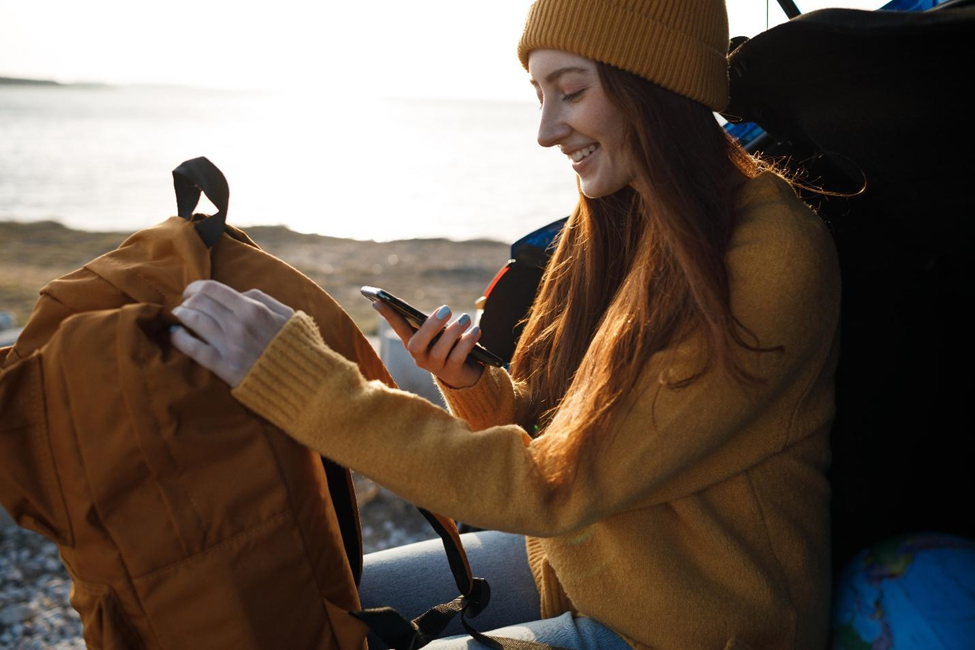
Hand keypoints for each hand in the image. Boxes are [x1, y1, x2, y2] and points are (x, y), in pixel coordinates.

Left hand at [170, 280, 293, 386]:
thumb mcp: (286, 314)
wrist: (304, 380)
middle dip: (187, 301)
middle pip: (199, 303)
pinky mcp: (225, 368)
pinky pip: (194, 349)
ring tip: (179, 316)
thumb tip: (237, 294)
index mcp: (253, 308)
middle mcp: (239, 324)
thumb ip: (262, 299)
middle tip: (185, 304)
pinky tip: (176, 335)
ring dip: (182, 315)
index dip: (195, 287)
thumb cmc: (296, 345)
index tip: (191, 291)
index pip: (212, 289)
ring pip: (194, 322)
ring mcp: (231, 346)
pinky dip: (180, 339)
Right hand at [373, 301, 482, 388]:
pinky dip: (468, 342)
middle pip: (417, 344)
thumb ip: (434, 324)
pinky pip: (458, 357)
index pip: (397, 328)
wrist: (465, 373)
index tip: (377, 300)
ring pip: (440, 350)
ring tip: (465, 318)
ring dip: (454, 332)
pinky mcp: (452, 372)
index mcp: (413, 343)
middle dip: (431, 326)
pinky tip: (476, 330)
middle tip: (446, 309)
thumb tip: (441, 311)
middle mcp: (419, 357)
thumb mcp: (439, 333)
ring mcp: (434, 367)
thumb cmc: (449, 346)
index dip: (388, 316)